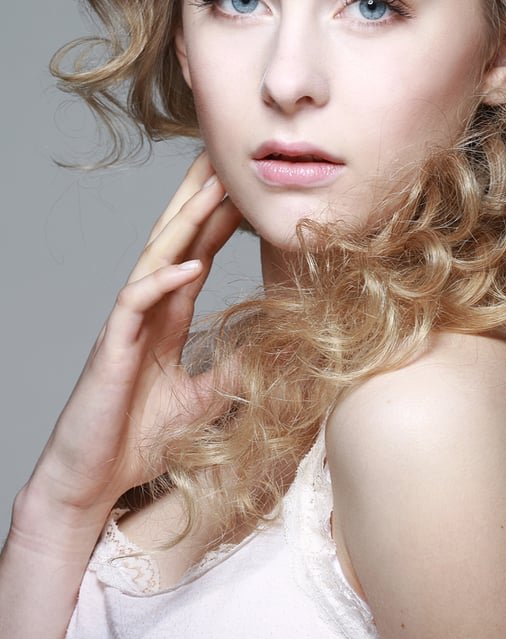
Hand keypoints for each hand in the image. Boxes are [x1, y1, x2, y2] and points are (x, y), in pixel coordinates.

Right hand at [24, 152, 242, 523]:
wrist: (94, 481)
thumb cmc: (140, 439)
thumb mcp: (204, 399)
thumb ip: (233, 369)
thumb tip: (278, 351)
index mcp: (168, 318)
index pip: (197, 254)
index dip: (220, 220)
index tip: (248, 188)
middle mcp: (147, 312)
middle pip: (175, 241)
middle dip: (199, 198)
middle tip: (225, 156)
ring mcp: (127, 326)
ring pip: (156, 259)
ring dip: (185, 223)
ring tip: (213, 188)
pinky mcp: (111, 348)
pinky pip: (135, 303)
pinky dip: (161, 281)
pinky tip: (187, 264)